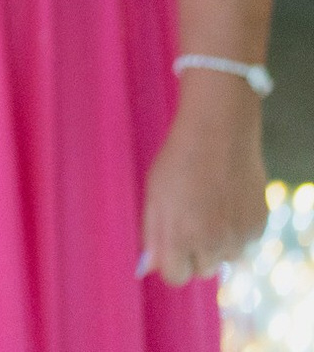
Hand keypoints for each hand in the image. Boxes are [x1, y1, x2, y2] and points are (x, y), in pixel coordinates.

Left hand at [141, 76, 268, 285]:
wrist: (218, 134)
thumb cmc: (178, 161)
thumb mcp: (154, 196)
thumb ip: (153, 234)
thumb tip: (152, 266)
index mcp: (180, 236)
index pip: (175, 277)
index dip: (169, 262)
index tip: (168, 248)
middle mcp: (212, 243)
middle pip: (200, 270)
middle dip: (192, 253)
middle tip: (189, 221)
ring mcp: (240, 236)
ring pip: (225, 258)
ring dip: (216, 243)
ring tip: (209, 208)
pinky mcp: (259, 226)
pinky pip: (245, 242)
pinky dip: (236, 230)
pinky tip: (227, 203)